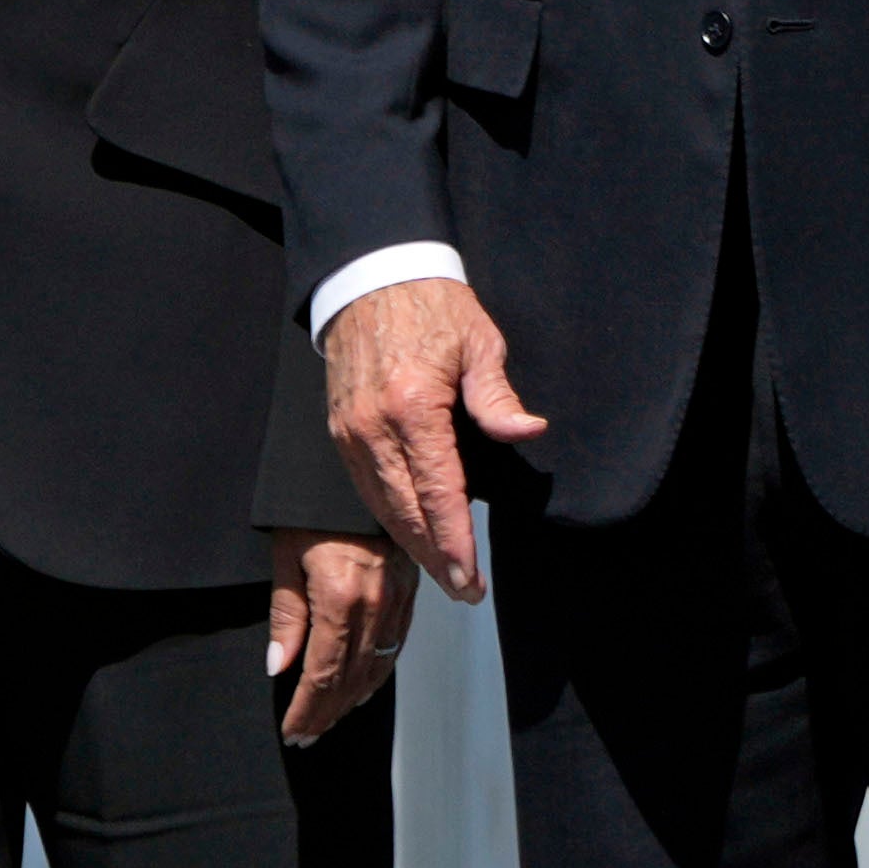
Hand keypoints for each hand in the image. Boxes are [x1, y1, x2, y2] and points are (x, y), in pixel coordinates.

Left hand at [262, 526, 408, 743]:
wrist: (369, 470)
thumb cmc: (312, 511)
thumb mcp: (287, 558)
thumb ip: (286, 617)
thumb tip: (279, 667)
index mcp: (341, 598)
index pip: (323, 673)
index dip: (307, 708)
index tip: (292, 731)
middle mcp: (376, 605)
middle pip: (352, 678)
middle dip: (327, 713)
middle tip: (306, 735)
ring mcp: (398, 600)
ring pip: (378, 667)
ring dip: (352, 700)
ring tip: (328, 720)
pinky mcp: (410, 592)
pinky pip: (397, 646)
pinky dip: (378, 674)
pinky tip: (362, 689)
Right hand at [318, 278, 546, 602]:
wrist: (370, 276)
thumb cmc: (431, 305)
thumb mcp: (478, 343)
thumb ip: (498, 397)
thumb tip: (527, 431)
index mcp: (413, 405)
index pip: (438, 491)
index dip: (455, 540)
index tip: (469, 576)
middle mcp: (374, 427)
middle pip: (406, 511)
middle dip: (435, 558)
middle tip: (464, 591)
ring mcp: (351, 432)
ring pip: (381, 507)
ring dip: (412, 546)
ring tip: (442, 575)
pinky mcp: (340, 431)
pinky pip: (365, 488)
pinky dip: (388, 519)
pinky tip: (410, 536)